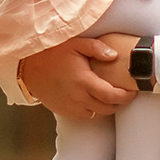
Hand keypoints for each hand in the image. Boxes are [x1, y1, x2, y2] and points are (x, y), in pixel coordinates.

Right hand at [17, 37, 135, 119]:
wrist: (27, 67)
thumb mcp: (75, 43)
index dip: (126, 97)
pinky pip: (83, 116)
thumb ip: (97, 48)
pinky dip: (90, 110)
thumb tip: (114, 56)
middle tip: (122, 93)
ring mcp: (70, 106)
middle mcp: (78, 97)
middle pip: (107, 108)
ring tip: (106, 96)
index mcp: (84, 81)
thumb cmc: (51, 53)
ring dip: (104, 107)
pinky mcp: (63, 110)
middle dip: (117, 102)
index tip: (132, 92)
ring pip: (96, 114)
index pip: (112, 96)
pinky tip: (90, 99)